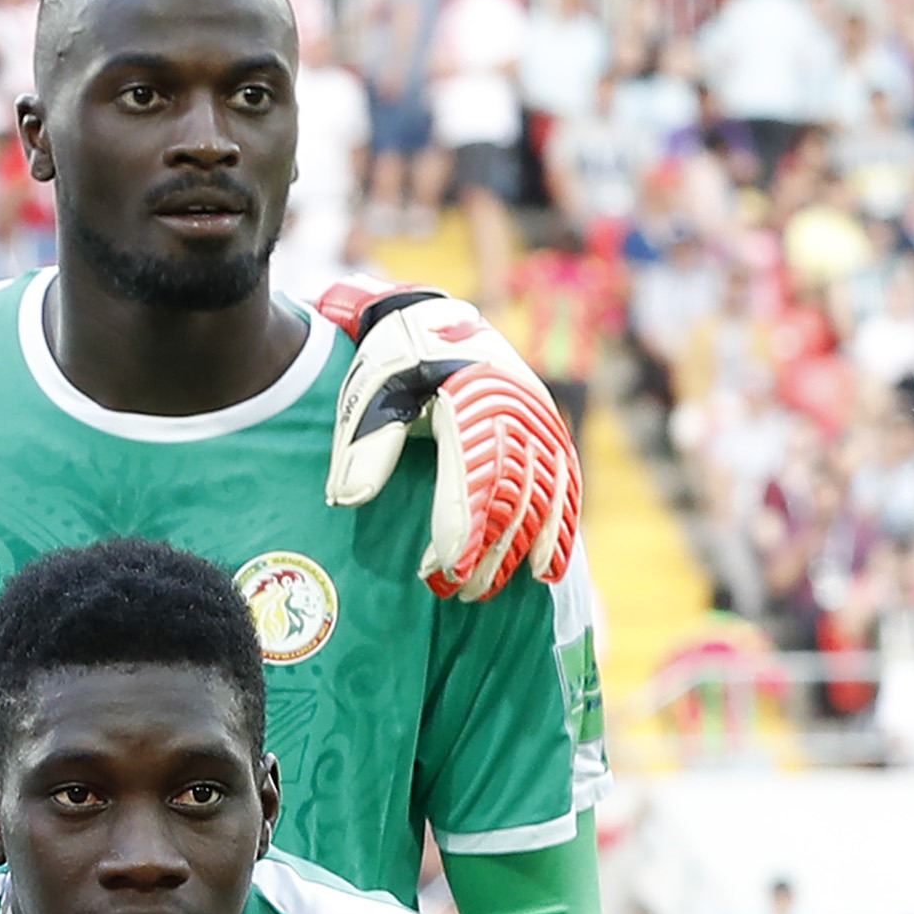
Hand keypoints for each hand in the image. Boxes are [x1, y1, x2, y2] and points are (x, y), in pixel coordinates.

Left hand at [316, 280, 581, 599]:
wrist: (433, 319)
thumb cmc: (395, 362)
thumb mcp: (371, 393)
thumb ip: (366, 445)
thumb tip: (349, 498)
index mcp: (473, 398)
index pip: (473, 476)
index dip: (462, 528)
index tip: (445, 570)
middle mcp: (517, 410)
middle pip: (512, 494)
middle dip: (488, 550)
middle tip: (458, 594)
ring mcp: (539, 420)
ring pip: (543, 496)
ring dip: (521, 549)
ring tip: (490, 591)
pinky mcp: (549, 431)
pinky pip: (564, 484)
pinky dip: (560, 527)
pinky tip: (548, 568)